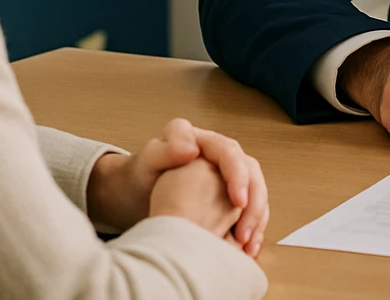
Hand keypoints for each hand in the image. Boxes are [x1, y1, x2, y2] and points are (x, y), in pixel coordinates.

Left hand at [87, 118, 268, 255]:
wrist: (134, 193)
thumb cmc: (140, 175)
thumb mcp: (146, 161)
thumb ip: (164, 150)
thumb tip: (191, 148)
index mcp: (203, 140)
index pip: (230, 153)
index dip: (238, 176)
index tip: (238, 201)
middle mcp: (220, 154)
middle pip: (250, 172)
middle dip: (253, 203)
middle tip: (244, 232)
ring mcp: (227, 174)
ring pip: (256, 191)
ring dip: (256, 218)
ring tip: (246, 245)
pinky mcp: (229, 195)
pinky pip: (250, 208)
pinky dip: (253, 228)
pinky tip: (247, 248)